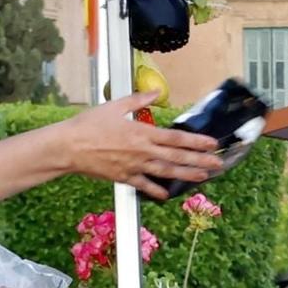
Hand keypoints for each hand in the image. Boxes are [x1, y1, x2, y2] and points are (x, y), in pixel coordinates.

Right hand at [65, 92, 225, 198]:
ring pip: (165, 172)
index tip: (212, 144)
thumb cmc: (89, 124)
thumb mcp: (115, 106)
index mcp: (142, 132)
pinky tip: (167, 195)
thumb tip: (157, 92)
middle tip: (218, 164)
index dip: (197, 142)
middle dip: (200, 161)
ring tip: (203, 177)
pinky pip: (143, 185)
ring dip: (186, 175)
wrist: (68, 147)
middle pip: (177, 157)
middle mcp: (142, 151)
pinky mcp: (123, 177)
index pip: (176, 138)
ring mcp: (134, 166)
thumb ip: (139, 100)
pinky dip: (156, 190)